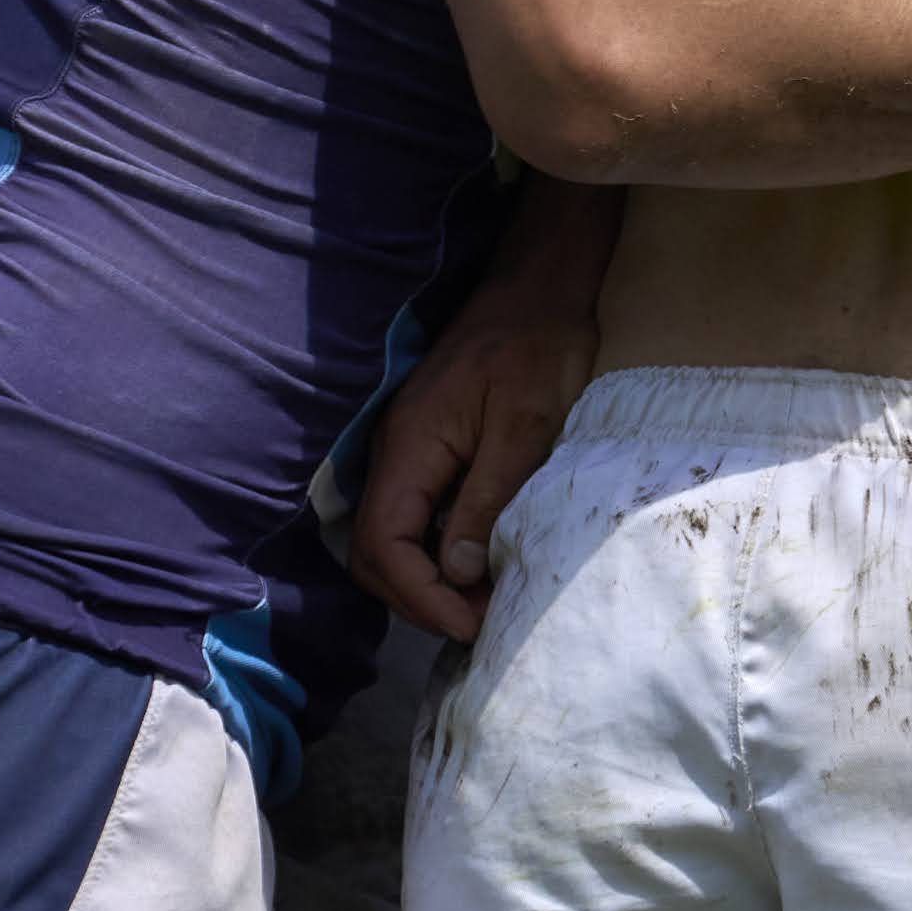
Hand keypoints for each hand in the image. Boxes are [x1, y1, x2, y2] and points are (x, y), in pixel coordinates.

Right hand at [349, 226, 606, 642]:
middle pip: (372, 552)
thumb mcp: (526, 424)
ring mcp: (405, 453)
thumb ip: (487, 497)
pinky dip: (434, 555)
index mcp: (409, 446)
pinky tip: (478, 566)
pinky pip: (411, 519)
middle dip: (417, 599)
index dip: (421, 595)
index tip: (472, 623)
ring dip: (425, 582)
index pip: (384, 544)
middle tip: (479, 623)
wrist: (539, 288)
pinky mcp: (426, 452)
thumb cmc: (538, 346)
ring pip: (388, 540)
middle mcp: (393, 453)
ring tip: (482, 604)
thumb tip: (459, 573)